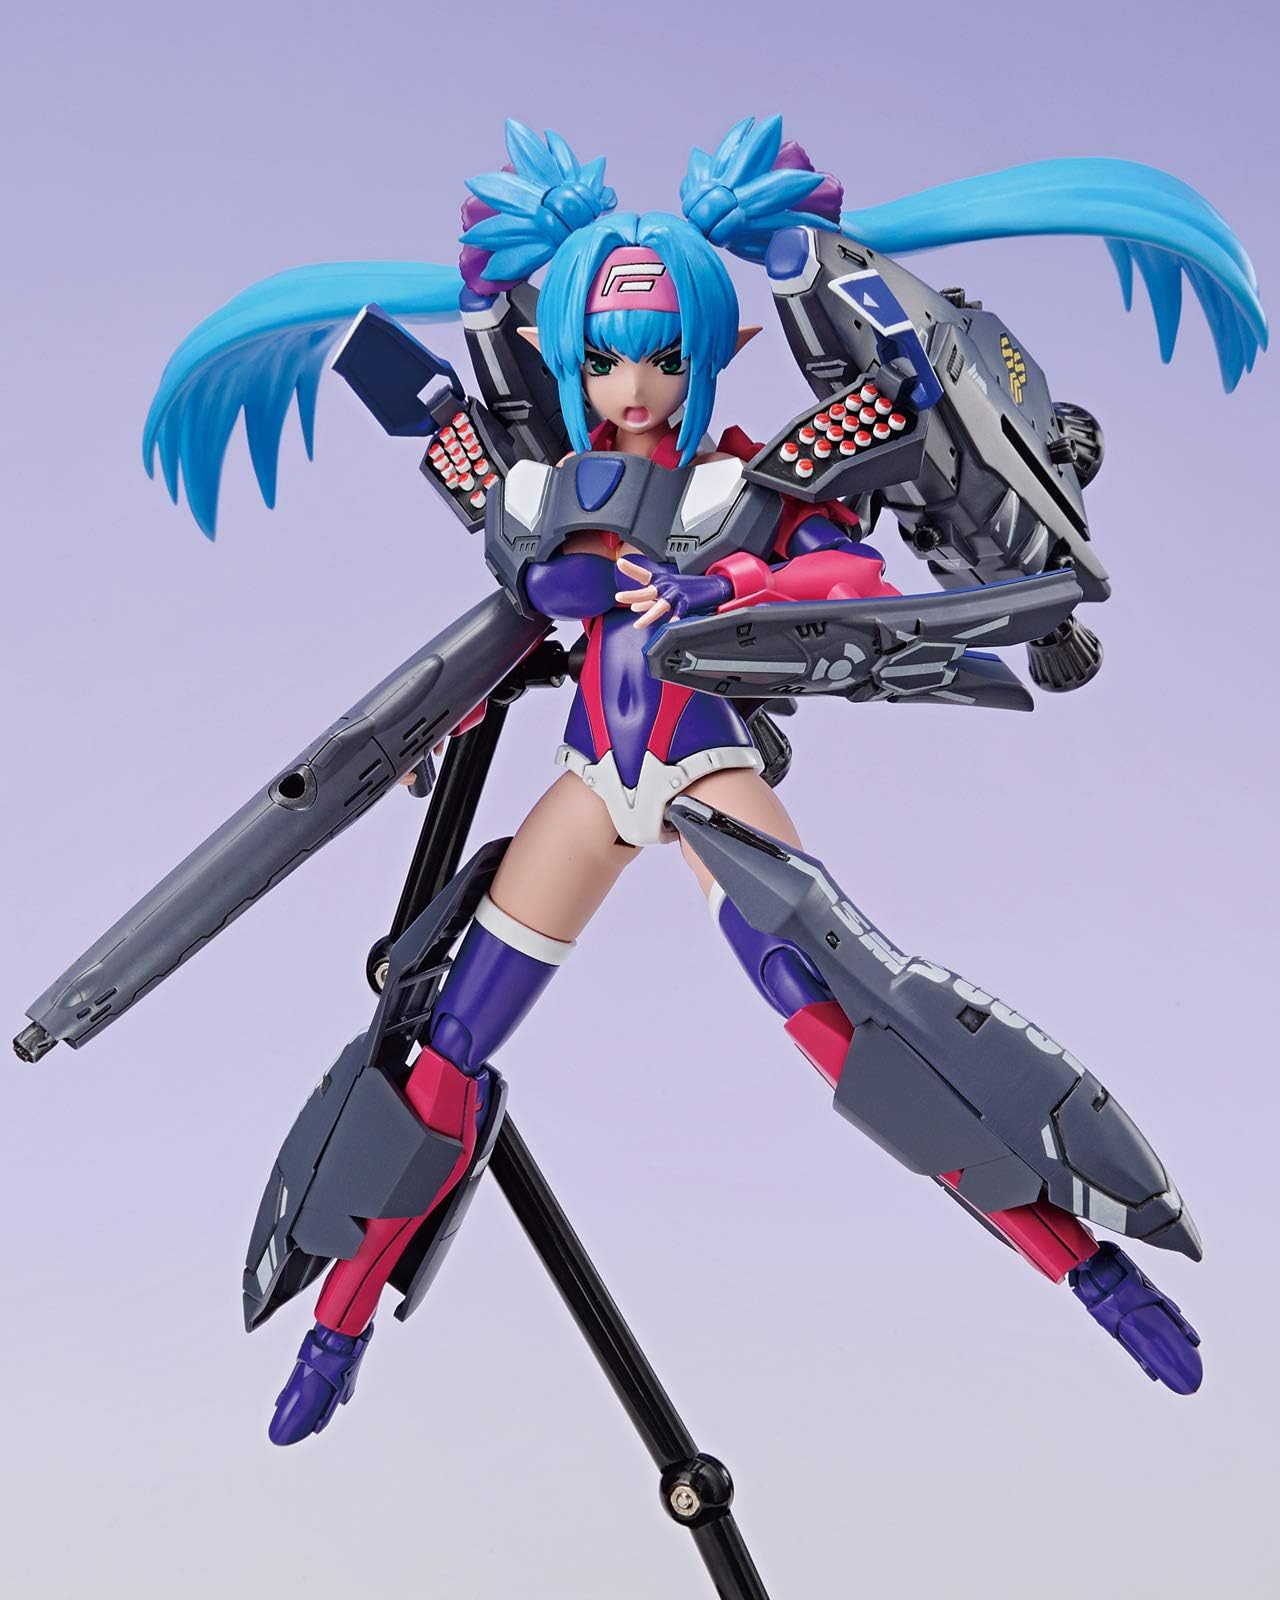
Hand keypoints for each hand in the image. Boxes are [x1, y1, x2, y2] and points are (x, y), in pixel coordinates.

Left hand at [614, 556, 730, 628]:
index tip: (620, 563)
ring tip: (638, 624)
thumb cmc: (688, 589)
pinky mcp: (687, 604)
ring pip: (660, 605)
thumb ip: (649, 601)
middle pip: (647, 591)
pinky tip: (671, 624)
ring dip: (648, 614)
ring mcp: (677, 595)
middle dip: (633, 594)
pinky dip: (674, 619)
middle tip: (619, 597)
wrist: (713, 586)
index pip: (643, 574)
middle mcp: (667, 586)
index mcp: (661, 581)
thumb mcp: (667, 592)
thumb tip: (634, 607)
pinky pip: (678, 613)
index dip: (631, 569)